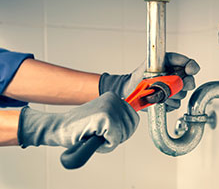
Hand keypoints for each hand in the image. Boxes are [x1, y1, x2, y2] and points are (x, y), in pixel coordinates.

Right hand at [17, 92, 138, 152]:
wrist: (58, 128)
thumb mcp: (104, 119)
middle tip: (99, 135)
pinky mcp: (105, 117)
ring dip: (109, 142)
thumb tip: (134, 122)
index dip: (122, 131)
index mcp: (115, 97)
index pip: (134, 119)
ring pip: (123, 134)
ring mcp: (110, 106)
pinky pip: (115, 140)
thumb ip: (119, 119)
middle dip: (117, 137)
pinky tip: (92, 137)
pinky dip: (104, 146)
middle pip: (131, 127)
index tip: (107, 131)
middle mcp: (114, 99)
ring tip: (95, 135)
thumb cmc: (80, 128)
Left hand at [99, 52, 199, 111]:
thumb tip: (180, 61)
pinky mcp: (172, 103)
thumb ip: (166, 59)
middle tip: (173, 83)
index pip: (191, 65)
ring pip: (182, 94)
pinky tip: (158, 99)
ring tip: (158, 91)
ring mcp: (176, 91)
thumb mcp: (152, 62)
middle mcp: (178, 78)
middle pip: (190, 82)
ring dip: (170, 94)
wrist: (131, 89)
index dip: (192, 68)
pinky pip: (176, 104)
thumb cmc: (140, 74)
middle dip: (183, 83)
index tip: (188, 70)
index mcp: (175, 66)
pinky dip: (167, 103)